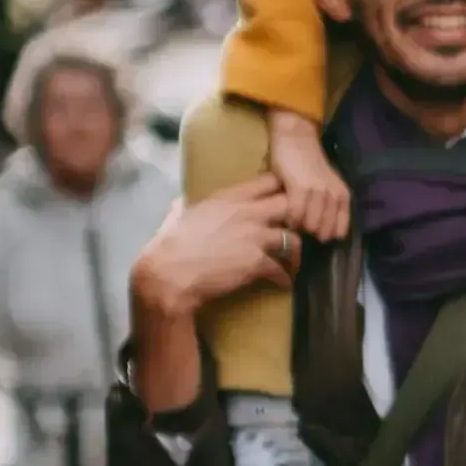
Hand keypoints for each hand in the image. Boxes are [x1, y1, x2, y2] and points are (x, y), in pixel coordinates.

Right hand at [129, 176, 300, 321]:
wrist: (167, 274)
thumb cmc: (168, 245)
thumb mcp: (178, 215)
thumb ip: (186, 206)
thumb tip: (179, 203)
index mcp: (228, 197)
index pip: (269, 180)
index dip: (283, 188)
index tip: (287, 198)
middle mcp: (247, 213)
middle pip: (290, 205)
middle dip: (298, 217)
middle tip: (298, 230)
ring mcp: (255, 237)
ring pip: (293, 239)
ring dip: (296, 252)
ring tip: (294, 262)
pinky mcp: (257, 262)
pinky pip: (281, 269)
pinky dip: (284, 278)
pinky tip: (283, 284)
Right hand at [267, 114, 352, 240]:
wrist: (296, 138)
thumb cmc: (308, 163)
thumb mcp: (325, 185)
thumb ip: (325, 204)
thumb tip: (316, 229)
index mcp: (342, 195)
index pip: (341, 228)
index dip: (330, 236)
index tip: (319, 240)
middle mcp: (333, 194)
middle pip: (325, 230)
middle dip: (313, 235)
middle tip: (301, 235)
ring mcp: (318, 191)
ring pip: (311, 224)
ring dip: (300, 229)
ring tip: (292, 226)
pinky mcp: (300, 187)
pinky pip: (296, 214)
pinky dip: (290, 219)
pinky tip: (286, 218)